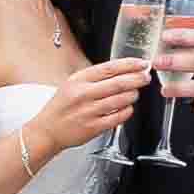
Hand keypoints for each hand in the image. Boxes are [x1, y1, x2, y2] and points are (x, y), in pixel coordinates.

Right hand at [22, 56, 151, 155]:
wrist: (47, 130)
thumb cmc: (61, 107)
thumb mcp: (72, 84)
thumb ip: (94, 77)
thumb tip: (122, 70)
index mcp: (78, 80)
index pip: (109, 68)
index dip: (129, 64)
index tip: (141, 63)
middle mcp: (83, 94)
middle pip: (118, 83)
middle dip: (137, 79)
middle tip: (146, 77)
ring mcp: (89, 111)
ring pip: (121, 100)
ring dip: (132, 95)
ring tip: (134, 93)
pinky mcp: (94, 127)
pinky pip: (118, 117)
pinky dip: (127, 111)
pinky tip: (127, 107)